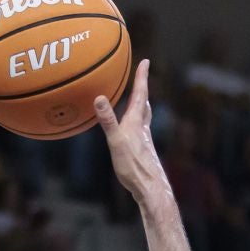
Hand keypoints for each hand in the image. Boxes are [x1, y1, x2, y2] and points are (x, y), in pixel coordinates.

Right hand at [94, 59, 160, 199]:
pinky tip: (134, 134)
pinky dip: (137, 125)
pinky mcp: (142, 153)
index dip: (142, 77)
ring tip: (140, 102)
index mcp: (136, 122)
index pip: (140, 94)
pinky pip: (139, 132)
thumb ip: (108, 121)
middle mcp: (142, 129)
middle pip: (144, 104)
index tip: (145, 61)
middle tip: (142, 79)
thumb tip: (99, 98)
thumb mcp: (116, 142)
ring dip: (141, 107)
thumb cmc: (134, 167)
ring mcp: (144, 141)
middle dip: (142, 90)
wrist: (150, 189)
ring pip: (144, 119)